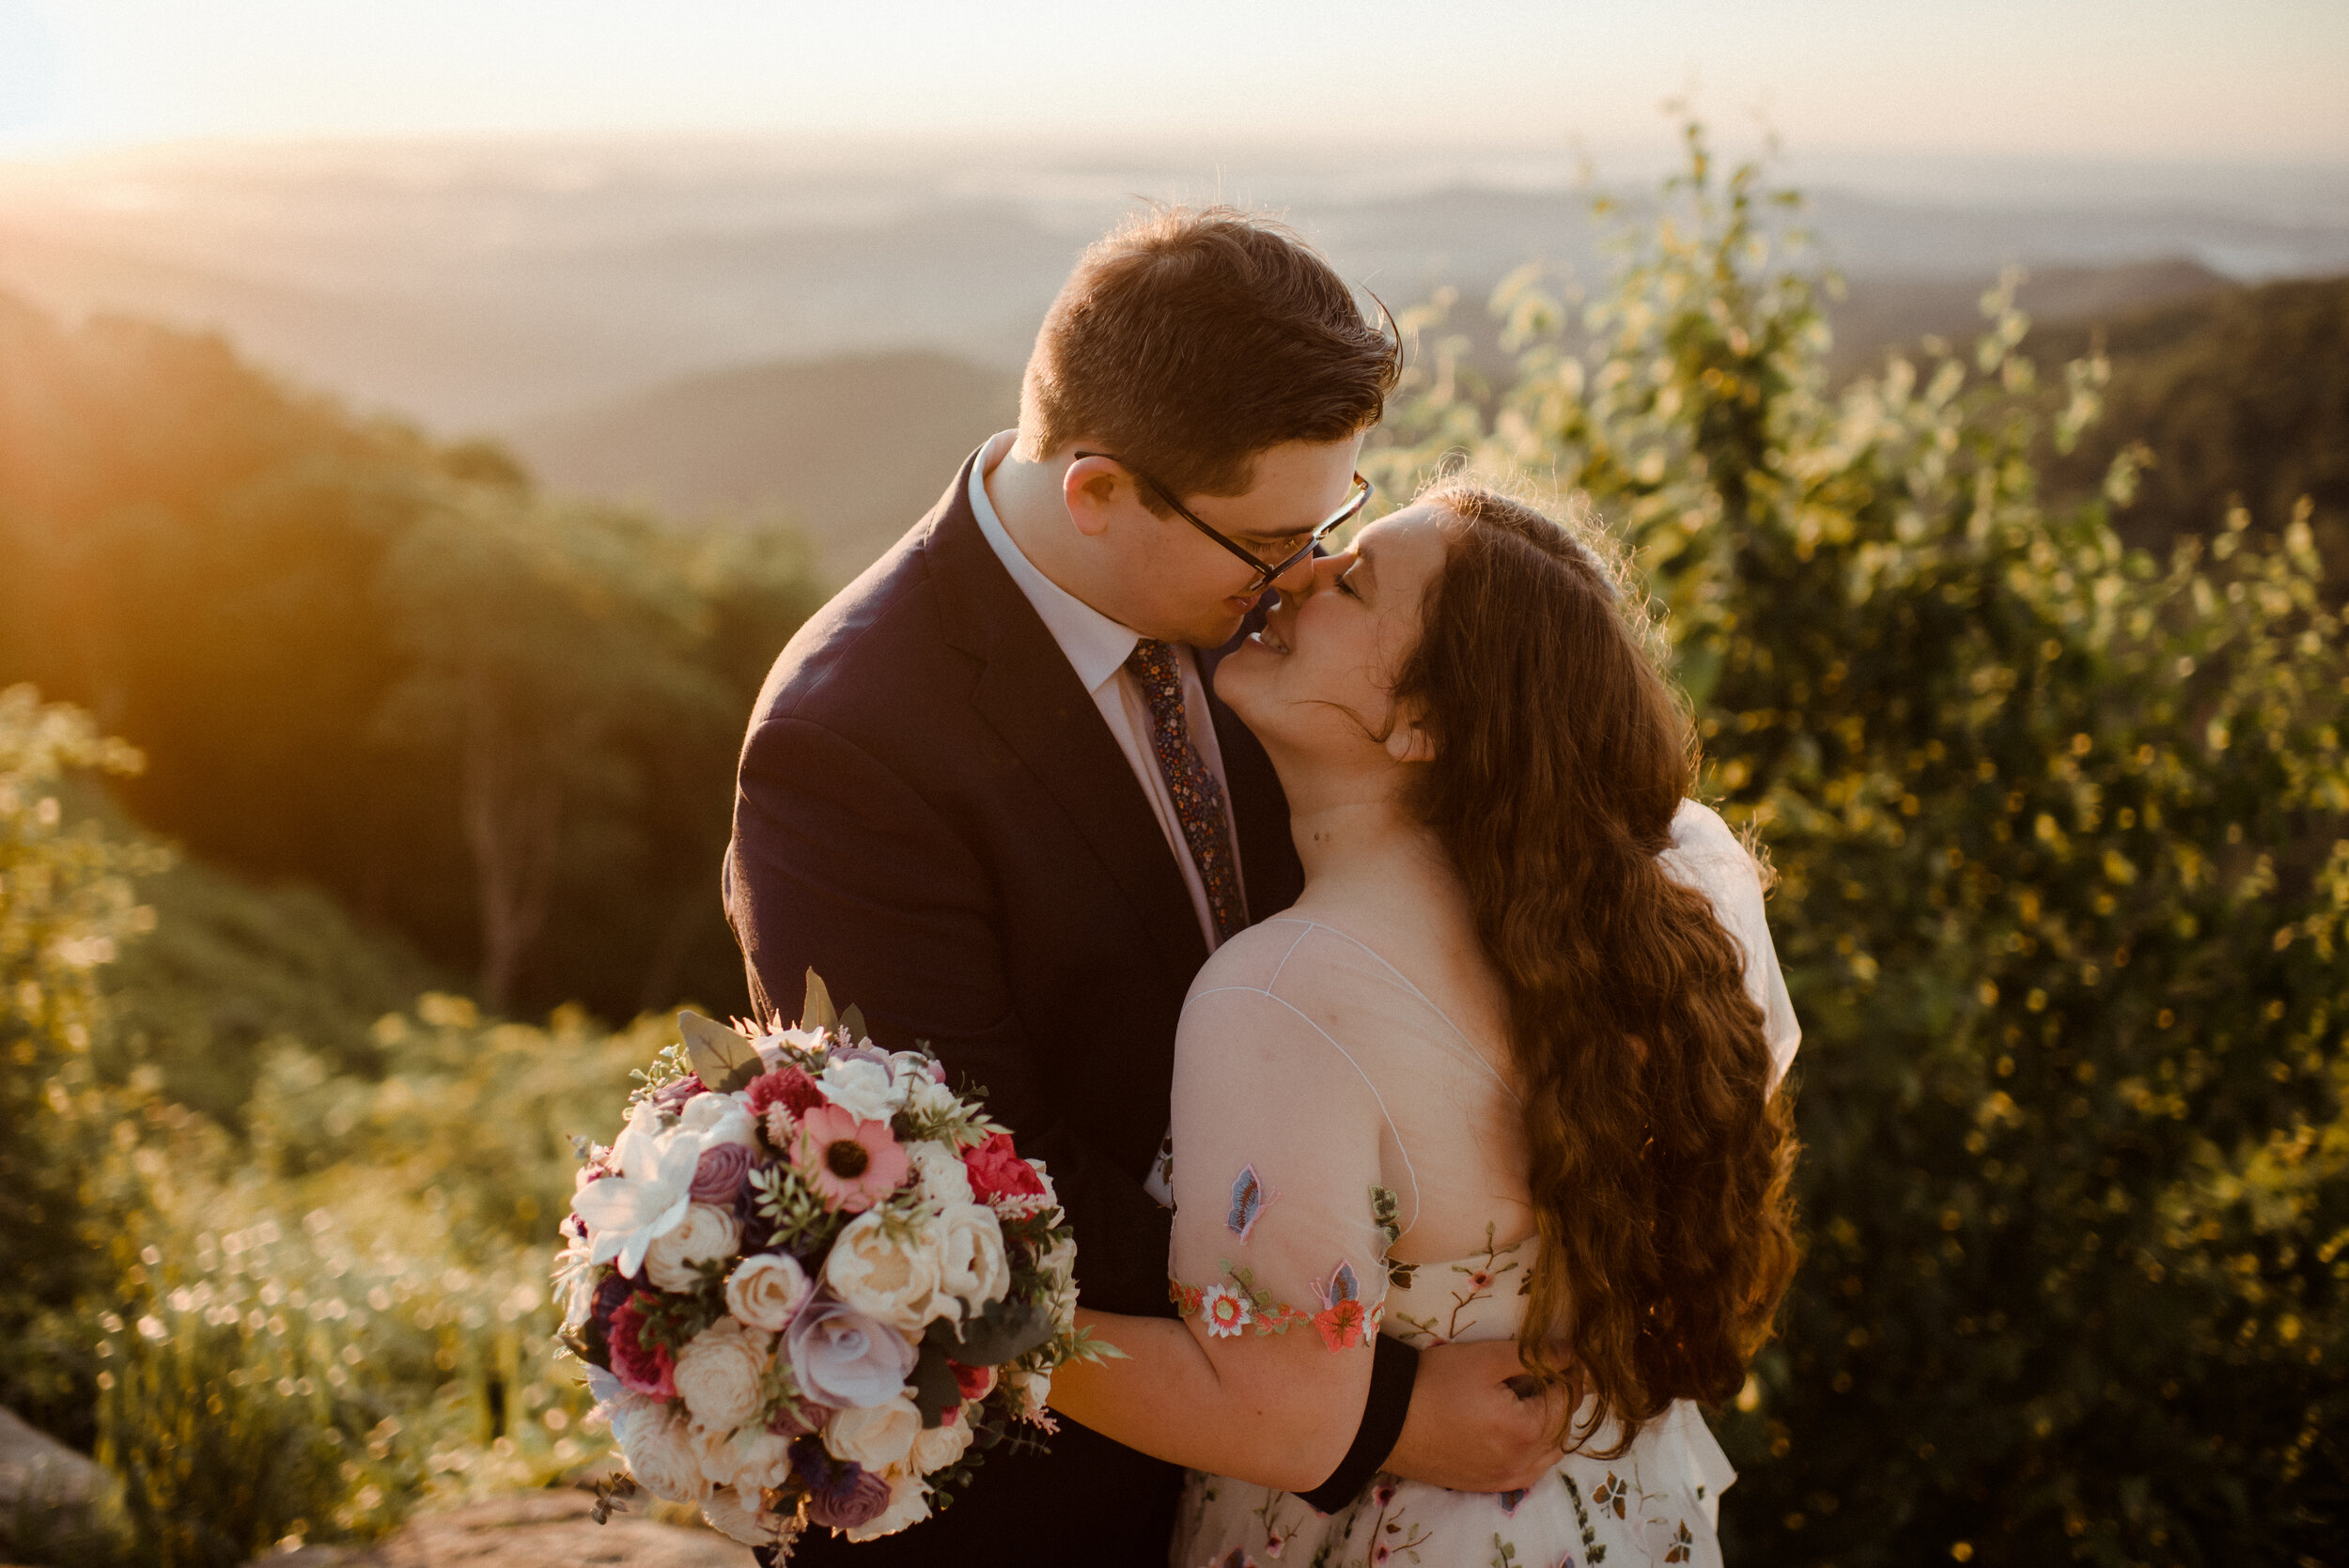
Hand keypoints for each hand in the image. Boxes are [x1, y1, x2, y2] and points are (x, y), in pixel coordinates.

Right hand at [1381, 1338, 1575, 1493]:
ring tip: (1532, 1398)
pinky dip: (1535, 1450)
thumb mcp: (1485, 1359)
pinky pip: (1528, 1471)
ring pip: (1549, 1454)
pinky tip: (1519, 1431)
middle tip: (1545, 1370)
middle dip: (1561, 1397)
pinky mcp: (1485, 1485)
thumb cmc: (1434, 1383)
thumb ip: (1534, 1355)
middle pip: (1562, 1428)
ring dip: (1551, 1426)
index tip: (1563, 1352)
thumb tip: (1571, 1352)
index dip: (1570, 1371)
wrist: (1385, 1420)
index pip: (1568, 1399)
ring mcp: (1504, 1479)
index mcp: (1526, 1431)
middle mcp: (1521, 1463)